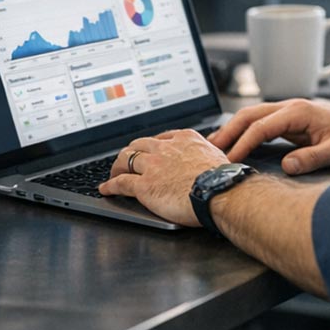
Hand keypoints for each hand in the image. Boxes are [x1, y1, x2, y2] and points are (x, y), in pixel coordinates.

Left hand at [97, 129, 229, 226]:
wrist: (219, 191)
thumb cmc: (223, 179)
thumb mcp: (216, 155)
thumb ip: (205, 154)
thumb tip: (209, 158)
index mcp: (183, 139)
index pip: (159, 138)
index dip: (149, 146)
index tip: (146, 150)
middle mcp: (164, 149)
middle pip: (138, 145)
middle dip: (130, 153)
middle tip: (126, 160)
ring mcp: (152, 166)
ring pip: (126, 159)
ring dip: (117, 167)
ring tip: (114, 173)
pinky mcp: (144, 185)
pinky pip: (121, 182)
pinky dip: (110, 185)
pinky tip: (106, 188)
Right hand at [208, 99, 329, 174]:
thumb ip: (312, 158)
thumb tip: (287, 165)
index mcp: (299, 112)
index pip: (261, 127)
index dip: (243, 143)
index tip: (230, 160)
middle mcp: (290, 107)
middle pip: (249, 115)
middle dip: (227, 132)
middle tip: (210, 150)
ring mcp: (289, 112)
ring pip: (252, 117)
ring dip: (233, 130)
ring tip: (216, 147)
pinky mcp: (290, 121)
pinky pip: (261, 123)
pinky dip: (245, 132)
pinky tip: (237, 143)